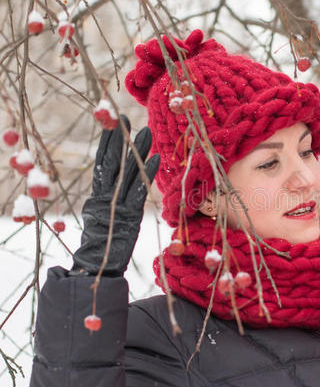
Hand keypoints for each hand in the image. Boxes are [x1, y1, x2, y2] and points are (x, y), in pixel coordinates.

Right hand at [71, 115, 159, 275]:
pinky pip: (138, 192)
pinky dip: (146, 174)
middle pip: (112, 162)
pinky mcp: (128, 216)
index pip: (102, 163)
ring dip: (137, 151)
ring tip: (147, 132)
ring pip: (126, 173)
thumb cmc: (104, 243)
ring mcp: (115, 205)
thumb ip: (111, 197)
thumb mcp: (104, 216)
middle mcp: (103, 197)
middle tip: (128, 119)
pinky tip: (155, 160)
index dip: (108, 142)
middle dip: (121, 140)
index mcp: (96, 195)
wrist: (97, 266)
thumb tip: (121, 179)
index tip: (115, 122)